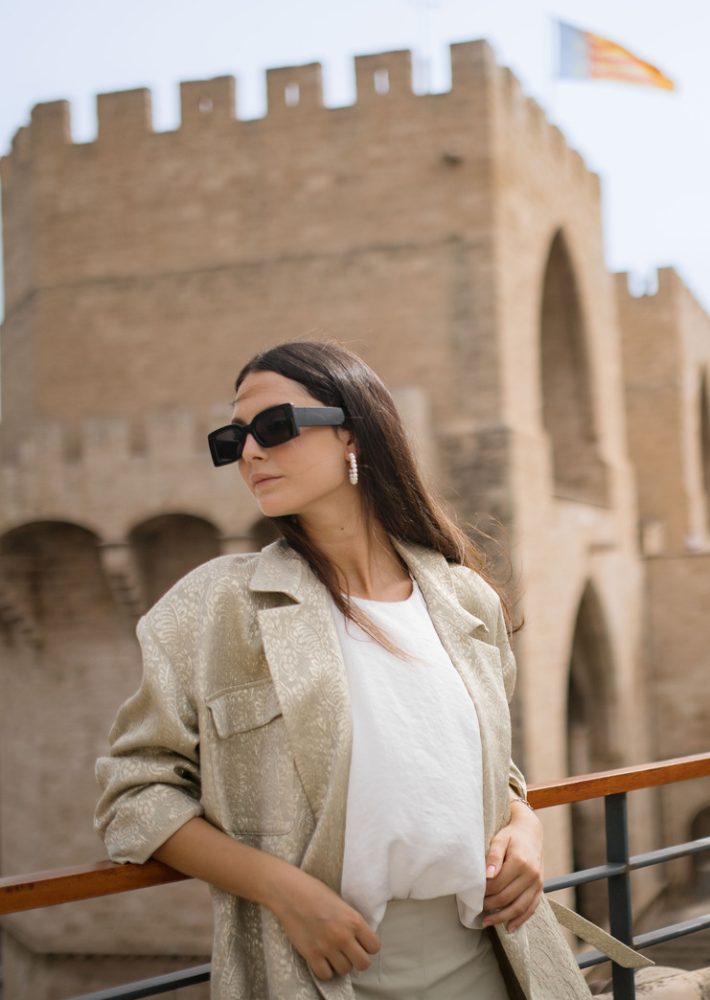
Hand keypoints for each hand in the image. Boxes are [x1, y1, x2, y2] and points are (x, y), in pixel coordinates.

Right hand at [268, 866, 379, 980]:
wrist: (290, 892)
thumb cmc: (315, 891)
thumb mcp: (341, 902)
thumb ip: (351, 921)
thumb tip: (358, 936)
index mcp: (354, 920)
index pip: (374, 946)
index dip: (368, 946)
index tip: (360, 943)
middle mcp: (343, 936)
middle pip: (363, 964)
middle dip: (357, 959)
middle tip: (349, 952)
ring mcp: (327, 947)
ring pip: (345, 970)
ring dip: (340, 964)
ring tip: (333, 954)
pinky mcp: (311, 954)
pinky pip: (325, 975)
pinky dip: (325, 970)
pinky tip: (322, 959)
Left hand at [482, 800, 543, 932]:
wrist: (530, 831)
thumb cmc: (511, 835)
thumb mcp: (500, 839)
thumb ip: (493, 856)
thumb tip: (487, 875)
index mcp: (520, 862)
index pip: (498, 884)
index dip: (484, 892)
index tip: (472, 894)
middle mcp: (531, 874)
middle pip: (507, 897)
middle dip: (490, 905)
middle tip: (476, 908)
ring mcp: (538, 883)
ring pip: (520, 907)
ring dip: (503, 917)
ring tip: (487, 922)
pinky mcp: (540, 888)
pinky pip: (531, 908)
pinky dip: (521, 920)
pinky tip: (509, 927)